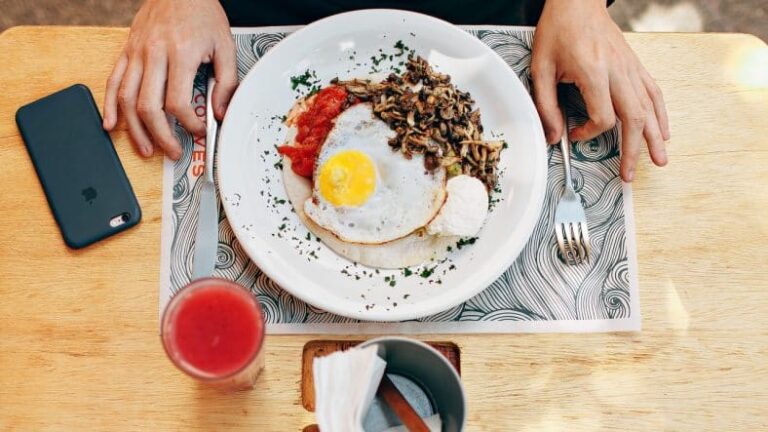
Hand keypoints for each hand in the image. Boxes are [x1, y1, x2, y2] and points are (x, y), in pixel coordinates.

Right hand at [103, 0, 236, 159]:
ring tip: (146, 149)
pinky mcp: (127, 50)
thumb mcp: (225, 45)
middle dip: (161, 136)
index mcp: (182, 53)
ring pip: (128, 99)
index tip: (199, 131)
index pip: (178, 101)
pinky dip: (110, 106)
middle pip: (149, 106)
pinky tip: (111, 124)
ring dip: (135, 129)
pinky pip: (113, 81)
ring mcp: (137, 53)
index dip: (189, 124)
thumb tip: (219, 113)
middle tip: (173, 151)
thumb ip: (226, 82)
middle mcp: (155, 54)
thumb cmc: (202, 13)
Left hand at [531, 0, 669, 181]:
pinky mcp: (635, 65)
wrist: (577, 2)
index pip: (602, 117)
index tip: (573, 135)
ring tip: (659, 161)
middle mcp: (618, 71)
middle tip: (629, 174)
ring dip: (654, 137)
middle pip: (634, 118)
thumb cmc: (558, 31)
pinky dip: (660, 114)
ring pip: (649, 107)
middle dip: (634, 150)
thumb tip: (553, 136)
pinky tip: (662, 131)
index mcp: (594, 73)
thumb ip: (545, 105)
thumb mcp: (541, 68)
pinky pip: (654, 92)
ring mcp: (631, 68)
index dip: (588, 133)